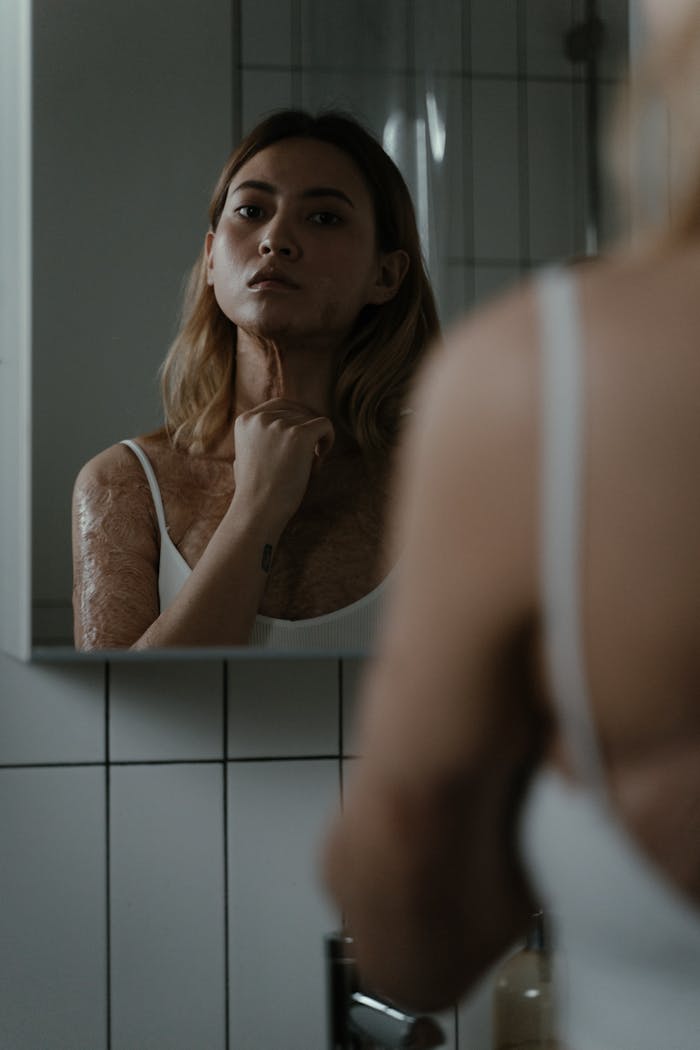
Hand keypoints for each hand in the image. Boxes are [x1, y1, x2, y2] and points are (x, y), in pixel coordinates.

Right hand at [231, 398, 334, 523]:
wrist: (259, 509)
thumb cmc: (254, 490)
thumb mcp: (245, 455)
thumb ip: (258, 437)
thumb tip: (279, 427)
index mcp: (246, 419)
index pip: (281, 405)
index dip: (296, 421)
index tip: (299, 443)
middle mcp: (261, 417)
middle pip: (299, 413)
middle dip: (305, 434)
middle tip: (302, 461)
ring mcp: (280, 424)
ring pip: (312, 420)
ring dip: (314, 443)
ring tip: (305, 468)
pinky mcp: (300, 434)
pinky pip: (326, 425)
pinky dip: (328, 440)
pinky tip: (320, 458)